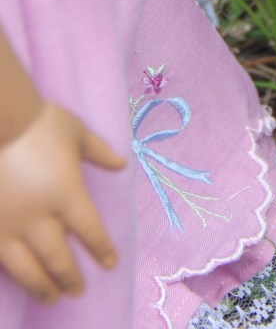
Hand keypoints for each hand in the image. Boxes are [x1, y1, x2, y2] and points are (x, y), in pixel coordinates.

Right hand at [0, 102, 125, 304]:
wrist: (0, 119)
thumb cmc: (40, 122)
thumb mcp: (77, 133)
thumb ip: (99, 152)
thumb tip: (121, 164)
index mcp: (67, 193)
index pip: (89, 230)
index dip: (100, 249)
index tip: (109, 263)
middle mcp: (39, 216)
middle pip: (58, 257)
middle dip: (70, 277)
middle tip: (77, 291)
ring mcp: (9, 224)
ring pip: (27, 267)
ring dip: (41, 285)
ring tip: (50, 298)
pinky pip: (0, 258)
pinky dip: (12, 273)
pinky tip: (18, 277)